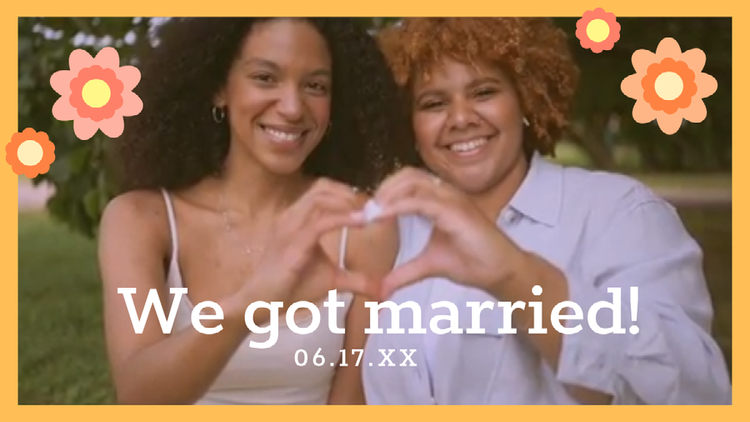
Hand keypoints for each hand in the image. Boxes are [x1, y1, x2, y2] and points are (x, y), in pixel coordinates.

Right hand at [237, 178, 376, 306]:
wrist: (261, 304)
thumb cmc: (292, 287)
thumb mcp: (332, 280)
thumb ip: (357, 280)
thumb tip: (382, 290)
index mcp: (298, 219)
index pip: (323, 190)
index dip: (348, 193)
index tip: (371, 206)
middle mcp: (292, 217)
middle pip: (322, 187)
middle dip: (350, 193)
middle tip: (373, 208)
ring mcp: (289, 228)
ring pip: (319, 198)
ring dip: (348, 202)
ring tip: (368, 214)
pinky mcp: (292, 245)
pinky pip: (319, 222)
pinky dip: (343, 219)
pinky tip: (361, 223)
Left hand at [372, 167, 525, 298]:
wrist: (500, 272)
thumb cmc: (473, 262)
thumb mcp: (429, 266)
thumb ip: (404, 273)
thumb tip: (382, 288)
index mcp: (439, 200)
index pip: (407, 183)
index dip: (384, 193)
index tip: (364, 213)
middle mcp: (446, 194)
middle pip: (407, 175)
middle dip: (383, 189)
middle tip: (365, 211)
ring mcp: (452, 200)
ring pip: (413, 182)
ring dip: (387, 195)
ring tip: (371, 213)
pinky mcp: (457, 212)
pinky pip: (422, 201)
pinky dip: (399, 205)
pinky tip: (383, 216)